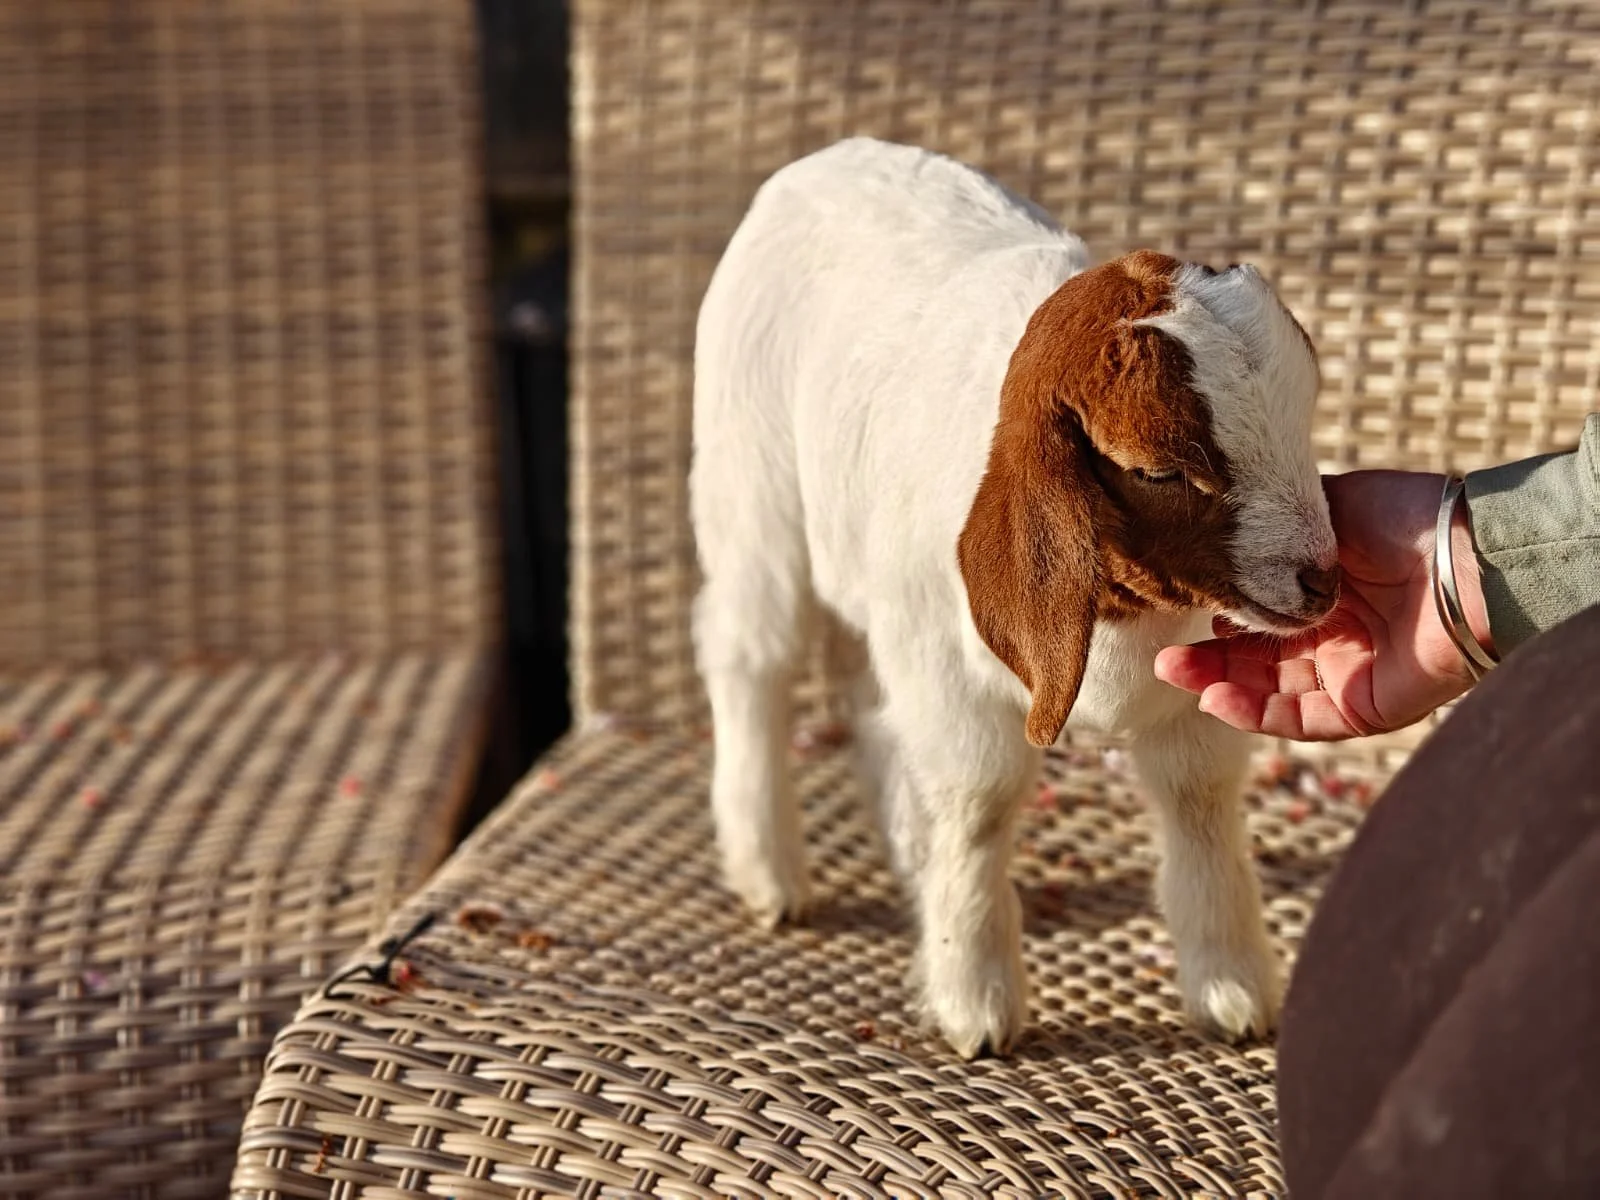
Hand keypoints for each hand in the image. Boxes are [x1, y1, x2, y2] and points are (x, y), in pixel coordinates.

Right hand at [1155, 471, 1493, 739]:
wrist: (1469, 556)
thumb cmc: (1405, 518)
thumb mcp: (1326, 504)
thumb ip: (1276, 524)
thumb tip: (1220, 528)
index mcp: (1327, 588)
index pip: (1258, 612)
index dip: (1217, 614)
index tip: (1179, 604)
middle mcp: (1335, 634)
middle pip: (1256, 658)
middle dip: (1205, 658)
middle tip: (1162, 655)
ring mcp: (1348, 674)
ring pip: (1268, 691)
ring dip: (1218, 685)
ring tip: (1174, 672)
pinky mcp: (1364, 709)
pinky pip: (1298, 719)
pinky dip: (1254, 713)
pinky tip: (1215, 697)